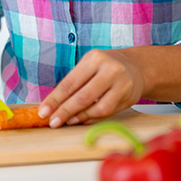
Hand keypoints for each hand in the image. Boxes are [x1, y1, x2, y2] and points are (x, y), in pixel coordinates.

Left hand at [37, 45, 180, 127]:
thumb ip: (74, 83)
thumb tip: (52, 105)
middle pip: (82, 96)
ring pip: (97, 107)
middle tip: (52, 122)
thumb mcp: (89, 66)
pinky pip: (107, 112)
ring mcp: (121, 84)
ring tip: (67, 121)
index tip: (44, 112)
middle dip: (64, 111)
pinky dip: (92, 118)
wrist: (136, 66)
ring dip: (79, 117)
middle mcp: (109, 69)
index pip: (70, 82)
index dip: (55, 99)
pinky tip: (82, 120)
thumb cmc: (105, 67)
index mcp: (94, 58)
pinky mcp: (128, 97)